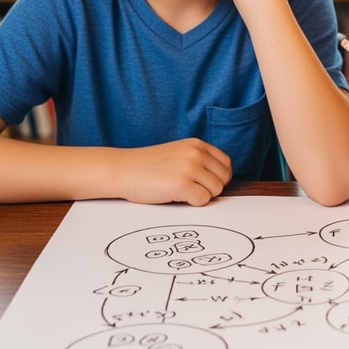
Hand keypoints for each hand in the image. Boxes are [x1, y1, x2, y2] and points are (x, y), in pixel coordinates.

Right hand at [117, 139, 231, 205]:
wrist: (122, 169)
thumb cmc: (148, 166)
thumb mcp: (179, 153)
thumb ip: (199, 160)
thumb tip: (222, 179)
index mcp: (197, 144)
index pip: (225, 164)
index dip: (218, 178)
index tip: (206, 184)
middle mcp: (196, 153)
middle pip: (223, 178)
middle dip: (211, 188)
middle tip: (191, 190)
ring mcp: (190, 168)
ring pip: (216, 190)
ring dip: (201, 196)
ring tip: (182, 192)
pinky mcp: (182, 184)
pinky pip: (203, 200)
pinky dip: (193, 203)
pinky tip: (177, 197)